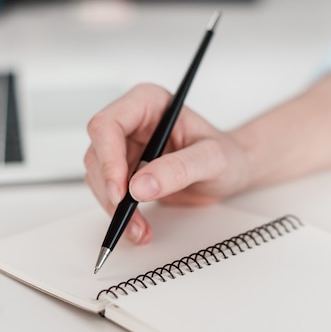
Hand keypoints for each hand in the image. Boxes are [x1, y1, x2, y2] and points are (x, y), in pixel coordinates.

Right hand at [84, 83, 250, 244]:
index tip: (121, 191)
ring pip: (99, 177)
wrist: (232, 172)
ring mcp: (125, 147)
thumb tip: (141, 185)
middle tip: (129, 216)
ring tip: (139, 228)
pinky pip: (109, 193)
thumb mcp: (212, 159)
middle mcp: (132, 122)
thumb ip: (179, 169)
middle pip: (98, 154)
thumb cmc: (227, 156)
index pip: (108, 124)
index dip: (108, 158)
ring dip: (114, 208)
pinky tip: (138, 225)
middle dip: (111, 190)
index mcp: (148, 103)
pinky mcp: (125, 172)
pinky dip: (120, 214)